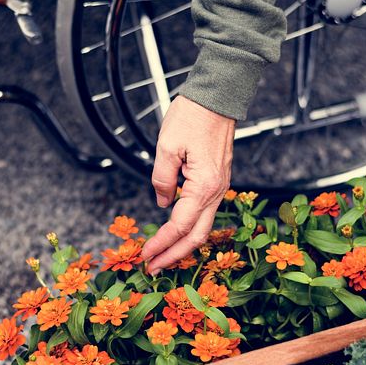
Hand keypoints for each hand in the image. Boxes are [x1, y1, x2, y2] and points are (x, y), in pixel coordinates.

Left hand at [141, 96, 234, 274]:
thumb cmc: (193, 115)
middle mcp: (217, 191)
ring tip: (162, 255)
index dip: (160, 244)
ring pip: (203, 226)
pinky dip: (190, 228)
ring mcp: (220, 186)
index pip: (178, 226)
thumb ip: (161, 179)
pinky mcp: (218, 180)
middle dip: (174, 255)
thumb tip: (161, 202)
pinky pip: (206, 212)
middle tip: (153, 268)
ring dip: (182, 244)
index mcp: (203, 186)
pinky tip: (176, 232)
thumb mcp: (166, 146)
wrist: (218, 96)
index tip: (145, 255)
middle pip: (197, 236)